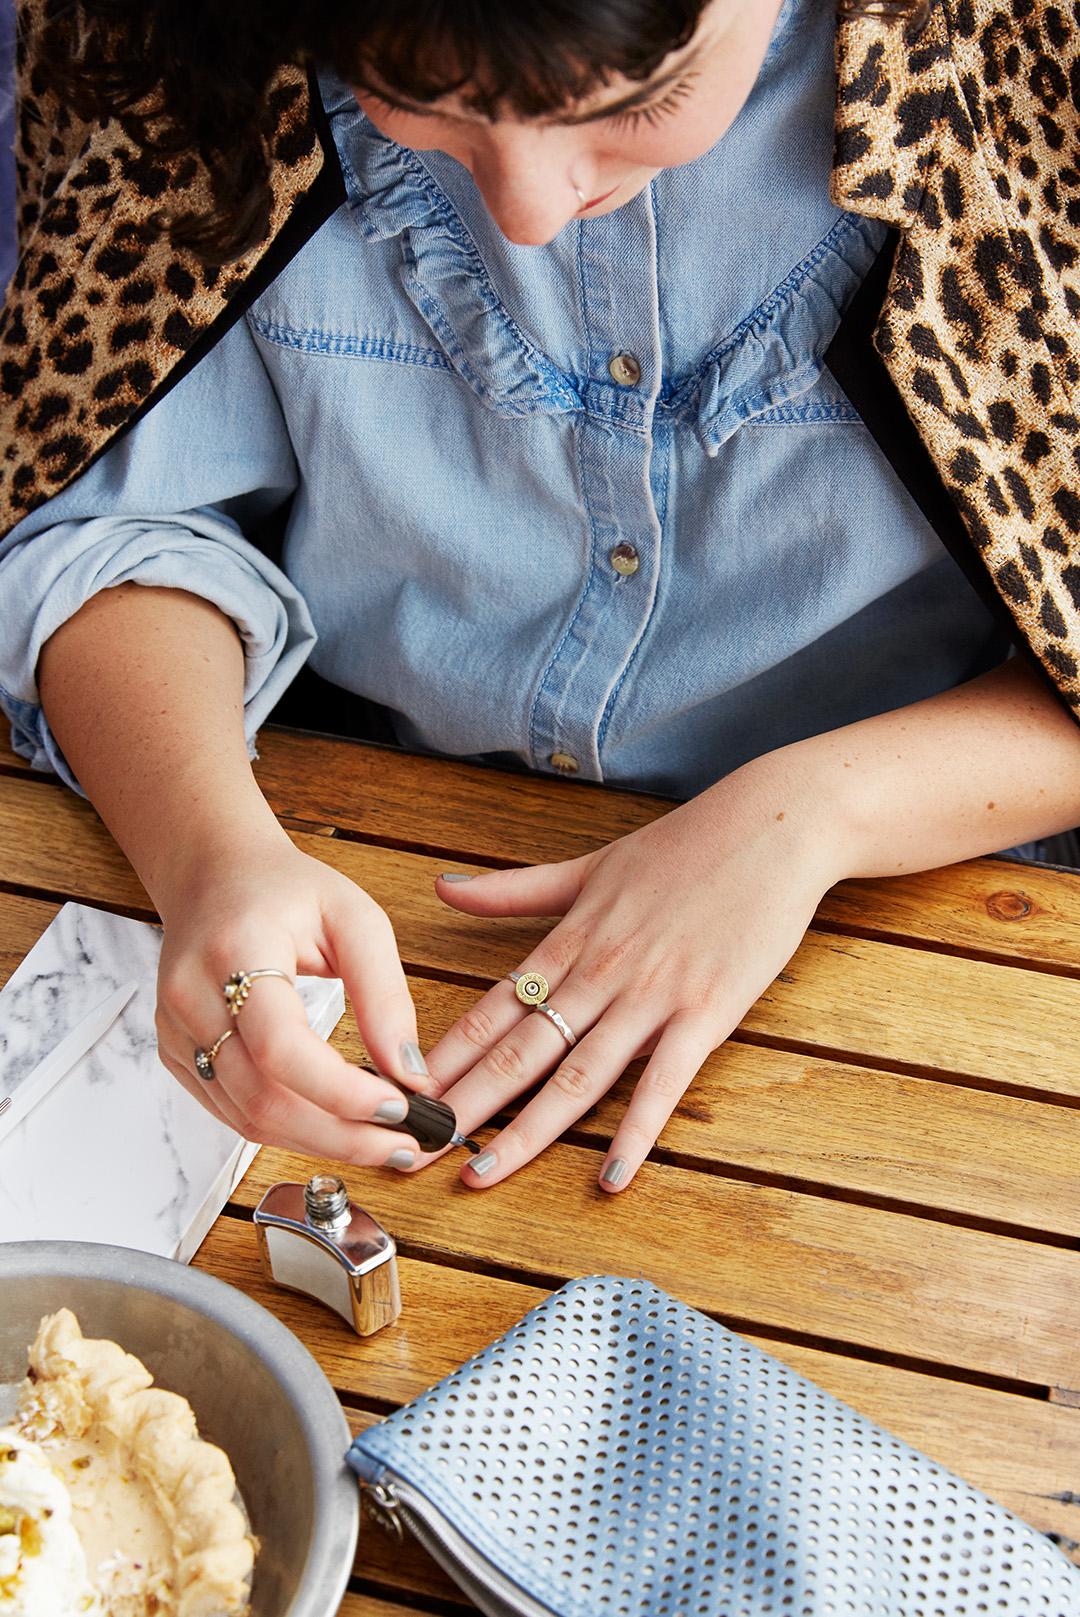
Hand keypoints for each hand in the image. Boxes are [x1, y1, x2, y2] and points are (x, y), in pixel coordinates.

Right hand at [154, 828, 429, 1166]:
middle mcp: (192, 996)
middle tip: (404, 1145)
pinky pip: (233, 1112)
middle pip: (261, 1097)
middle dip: (341, 1135)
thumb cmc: (286, 890)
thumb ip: (385, 993)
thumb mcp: (354, 917)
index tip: (400, 1107)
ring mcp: (176, 1031)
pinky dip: (290, 1129)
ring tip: (381, 1142)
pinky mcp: (177, 1055)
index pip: (279, 1046)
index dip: (340, 1091)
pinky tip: (336, 1126)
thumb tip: (410, 1072)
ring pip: (247, 1117)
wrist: (213, 875)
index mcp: (235, 950)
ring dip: (320, 1142)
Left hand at [421, 755, 844, 1190]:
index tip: (401, 1091)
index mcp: (569, 940)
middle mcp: (600, 973)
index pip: (490, 1009)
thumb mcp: (591, 863)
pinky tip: (610, 1176)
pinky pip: (663, 1083)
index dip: (443, 1055)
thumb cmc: (686, 844)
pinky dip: (636, 1133)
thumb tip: (443, 887)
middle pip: (518, 1051)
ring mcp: (653, 995)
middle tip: (415, 1149)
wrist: (774, 825)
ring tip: (484, 1172)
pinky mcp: (707, 1012)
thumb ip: (516, 889)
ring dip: (527, 1130)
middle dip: (463, 1104)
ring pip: (577, 1075)